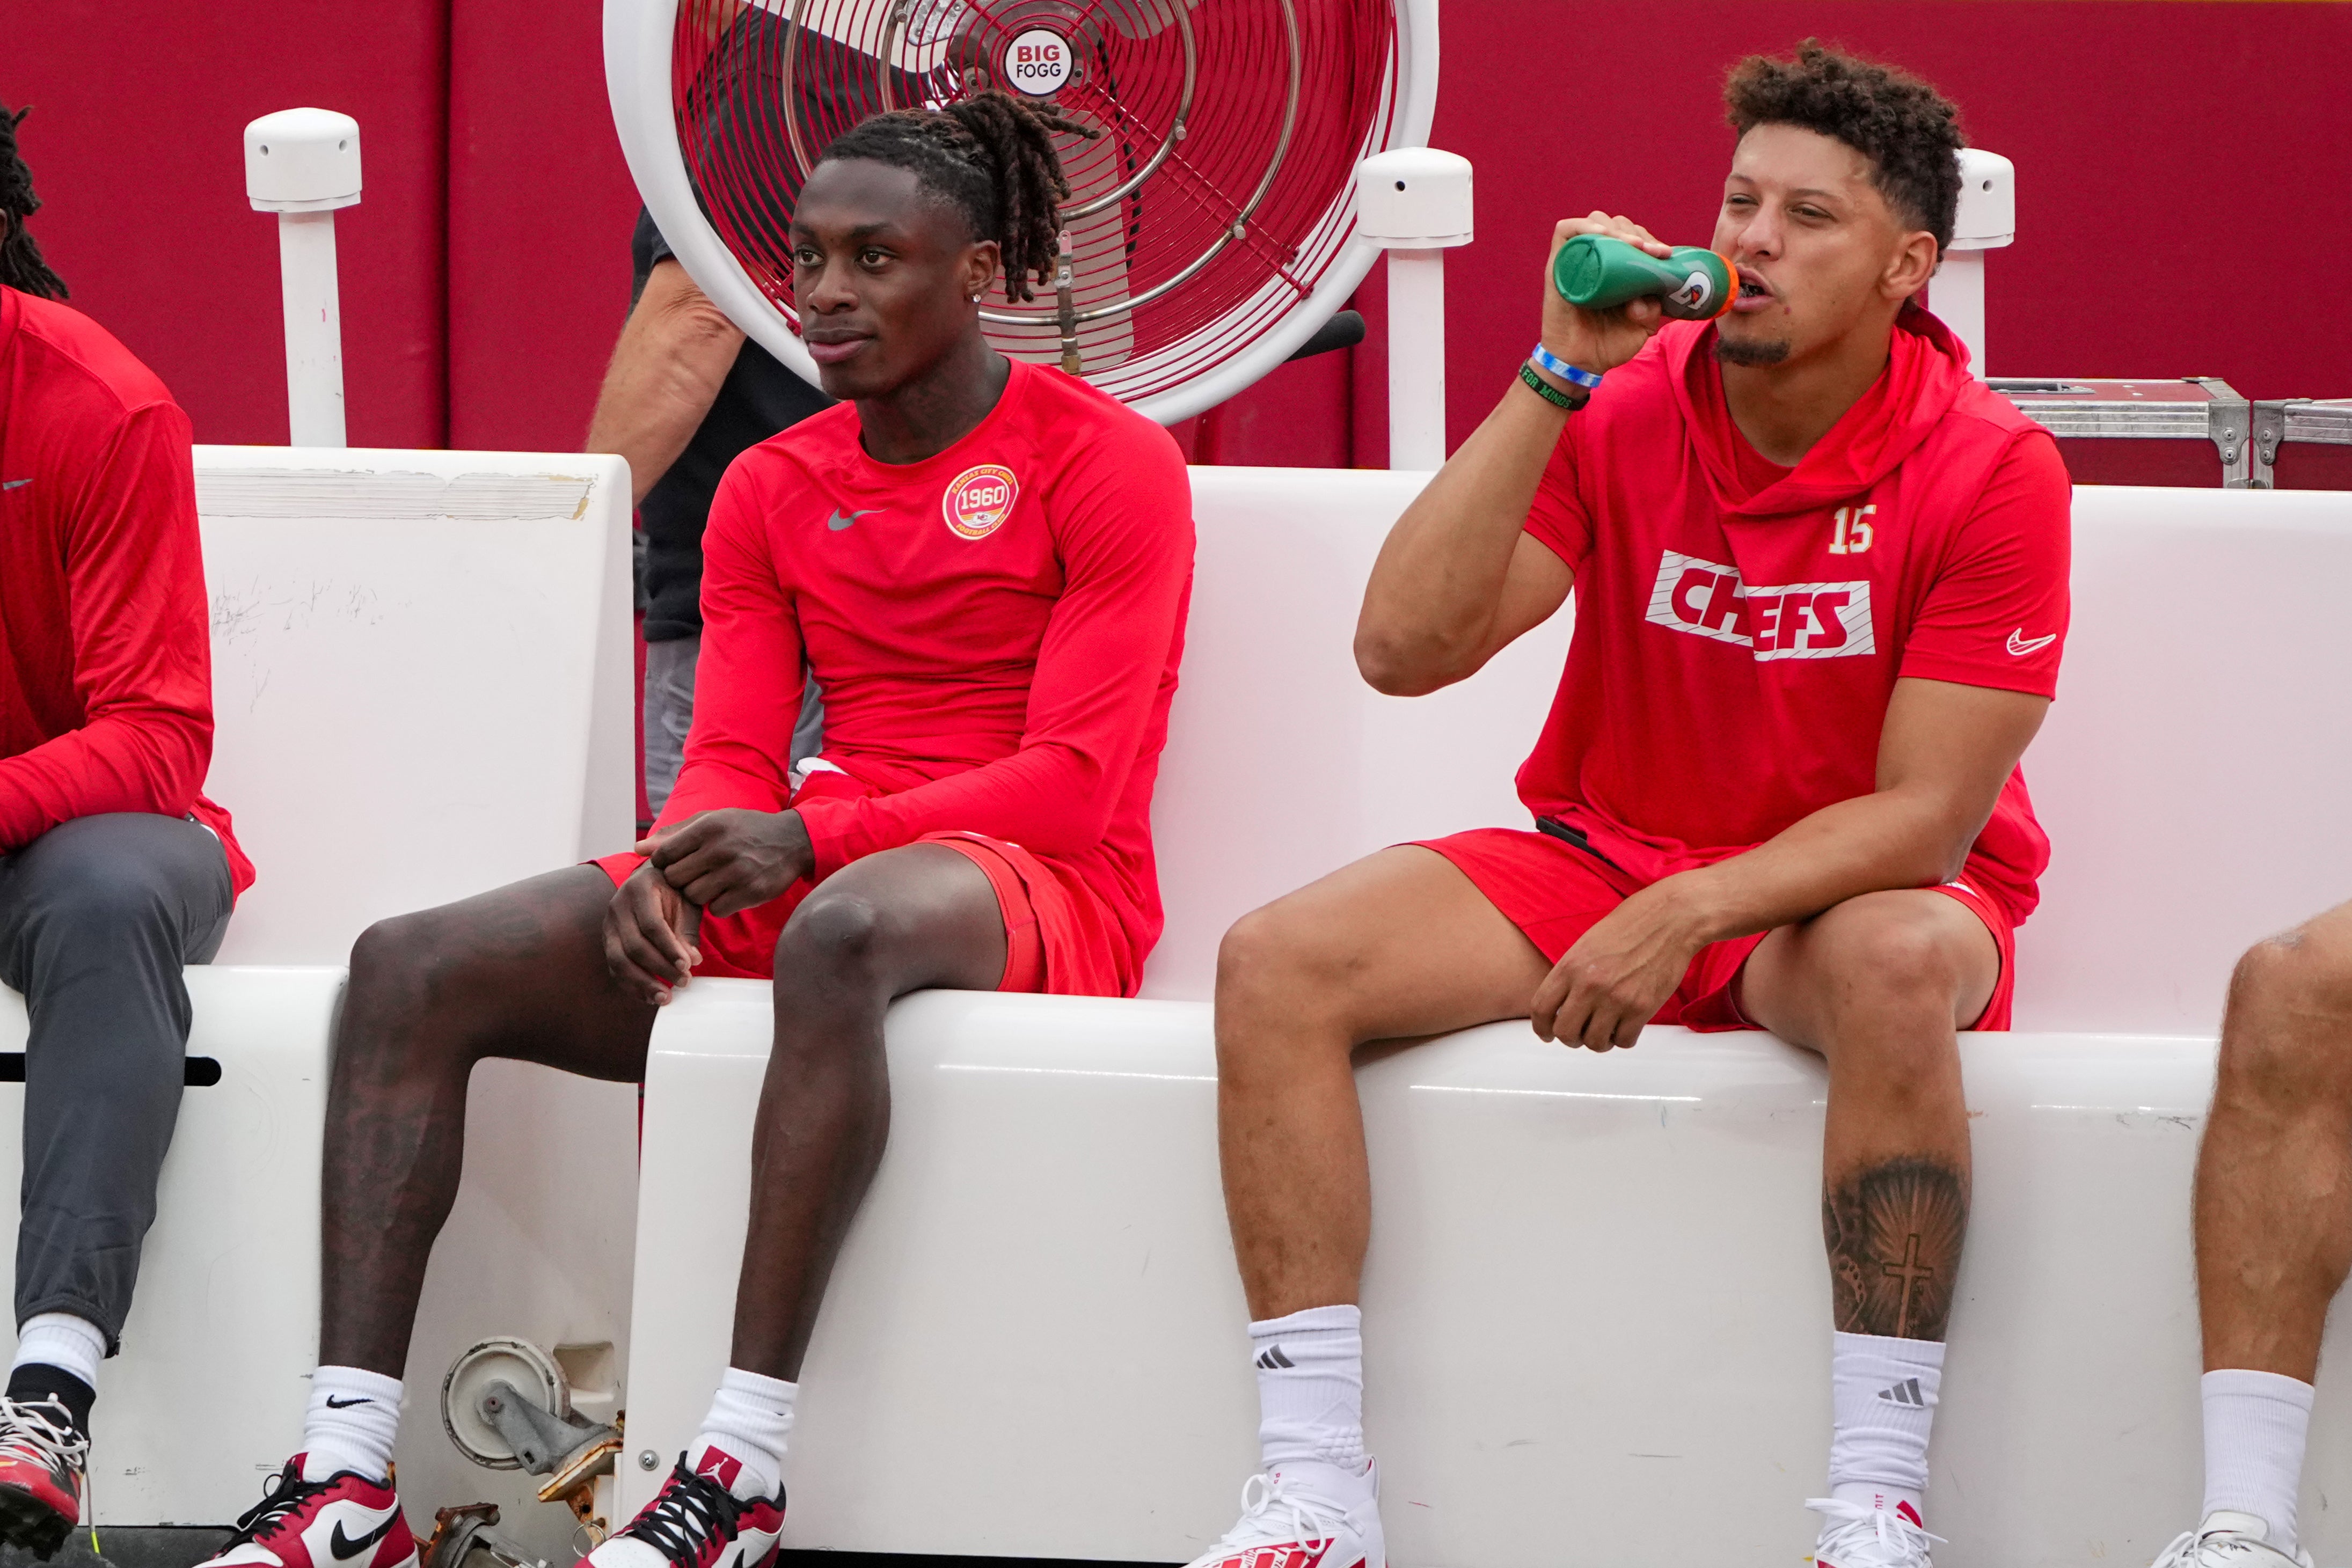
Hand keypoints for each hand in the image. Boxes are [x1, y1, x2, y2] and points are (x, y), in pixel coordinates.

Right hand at [603, 863, 702, 1005]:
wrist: (651, 883)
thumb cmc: (674, 893)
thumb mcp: (686, 903)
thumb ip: (687, 931)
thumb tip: (692, 961)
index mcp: (639, 889)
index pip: (652, 925)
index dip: (669, 948)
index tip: (688, 966)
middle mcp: (618, 906)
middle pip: (634, 945)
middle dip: (660, 968)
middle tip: (684, 982)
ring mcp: (608, 925)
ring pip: (619, 960)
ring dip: (643, 983)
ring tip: (665, 998)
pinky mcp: (607, 943)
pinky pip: (614, 969)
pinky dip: (631, 986)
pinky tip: (650, 997)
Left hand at [636, 808, 813, 916]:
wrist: (792, 841)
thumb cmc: (745, 829)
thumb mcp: (712, 821)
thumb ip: (675, 835)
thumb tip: (639, 849)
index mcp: (708, 827)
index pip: (664, 854)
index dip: (665, 863)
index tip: (677, 863)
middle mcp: (721, 849)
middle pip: (676, 878)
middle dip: (682, 879)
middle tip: (697, 874)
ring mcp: (737, 872)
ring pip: (694, 896)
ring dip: (700, 894)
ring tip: (714, 882)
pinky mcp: (750, 893)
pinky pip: (717, 910)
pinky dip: (720, 905)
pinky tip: (731, 892)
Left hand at [1529, 882, 1711, 1050]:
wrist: (1669, 919)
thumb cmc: (1630, 926)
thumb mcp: (1587, 945)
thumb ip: (1571, 974)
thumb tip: (1560, 1005)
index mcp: (1571, 966)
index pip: (1540, 1009)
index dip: (1541, 1027)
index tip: (1547, 1033)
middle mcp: (1589, 985)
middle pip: (1565, 1032)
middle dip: (1570, 1038)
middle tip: (1580, 1034)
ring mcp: (1616, 998)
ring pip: (1594, 1043)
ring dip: (1598, 1041)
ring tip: (1605, 1030)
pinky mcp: (1642, 1008)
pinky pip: (1624, 1041)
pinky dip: (1623, 1039)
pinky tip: (1625, 1026)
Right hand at [1537, 212, 1673, 379]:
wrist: (1579, 363)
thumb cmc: (1608, 343)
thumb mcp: (1643, 326)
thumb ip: (1652, 308)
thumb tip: (1648, 292)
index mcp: (1618, 268)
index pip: (1634, 235)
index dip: (1651, 239)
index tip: (1665, 254)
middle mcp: (1598, 259)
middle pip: (1617, 223)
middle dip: (1638, 233)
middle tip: (1652, 252)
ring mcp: (1577, 259)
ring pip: (1596, 221)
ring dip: (1618, 228)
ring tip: (1633, 245)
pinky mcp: (1558, 264)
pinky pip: (1565, 231)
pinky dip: (1585, 226)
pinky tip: (1604, 235)